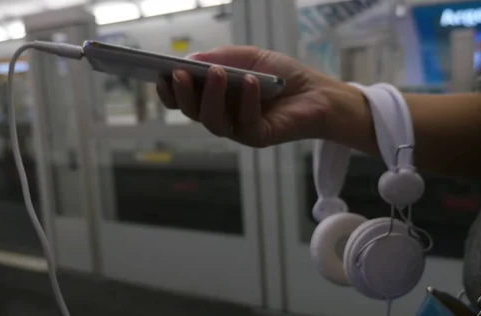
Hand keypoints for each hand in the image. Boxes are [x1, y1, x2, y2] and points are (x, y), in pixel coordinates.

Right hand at [156, 46, 358, 147]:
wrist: (318, 92)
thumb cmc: (282, 75)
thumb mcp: (249, 57)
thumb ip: (220, 57)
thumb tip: (190, 60)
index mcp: (215, 97)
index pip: (184, 99)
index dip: (170, 90)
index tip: (162, 73)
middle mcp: (223, 115)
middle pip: (192, 112)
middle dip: (183, 94)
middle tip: (179, 74)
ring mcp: (239, 129)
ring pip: (212, 122)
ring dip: (210, 97)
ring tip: (215, 74)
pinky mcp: (258, 137)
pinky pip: (244, 124)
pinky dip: (246, 101)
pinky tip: (249, 81)